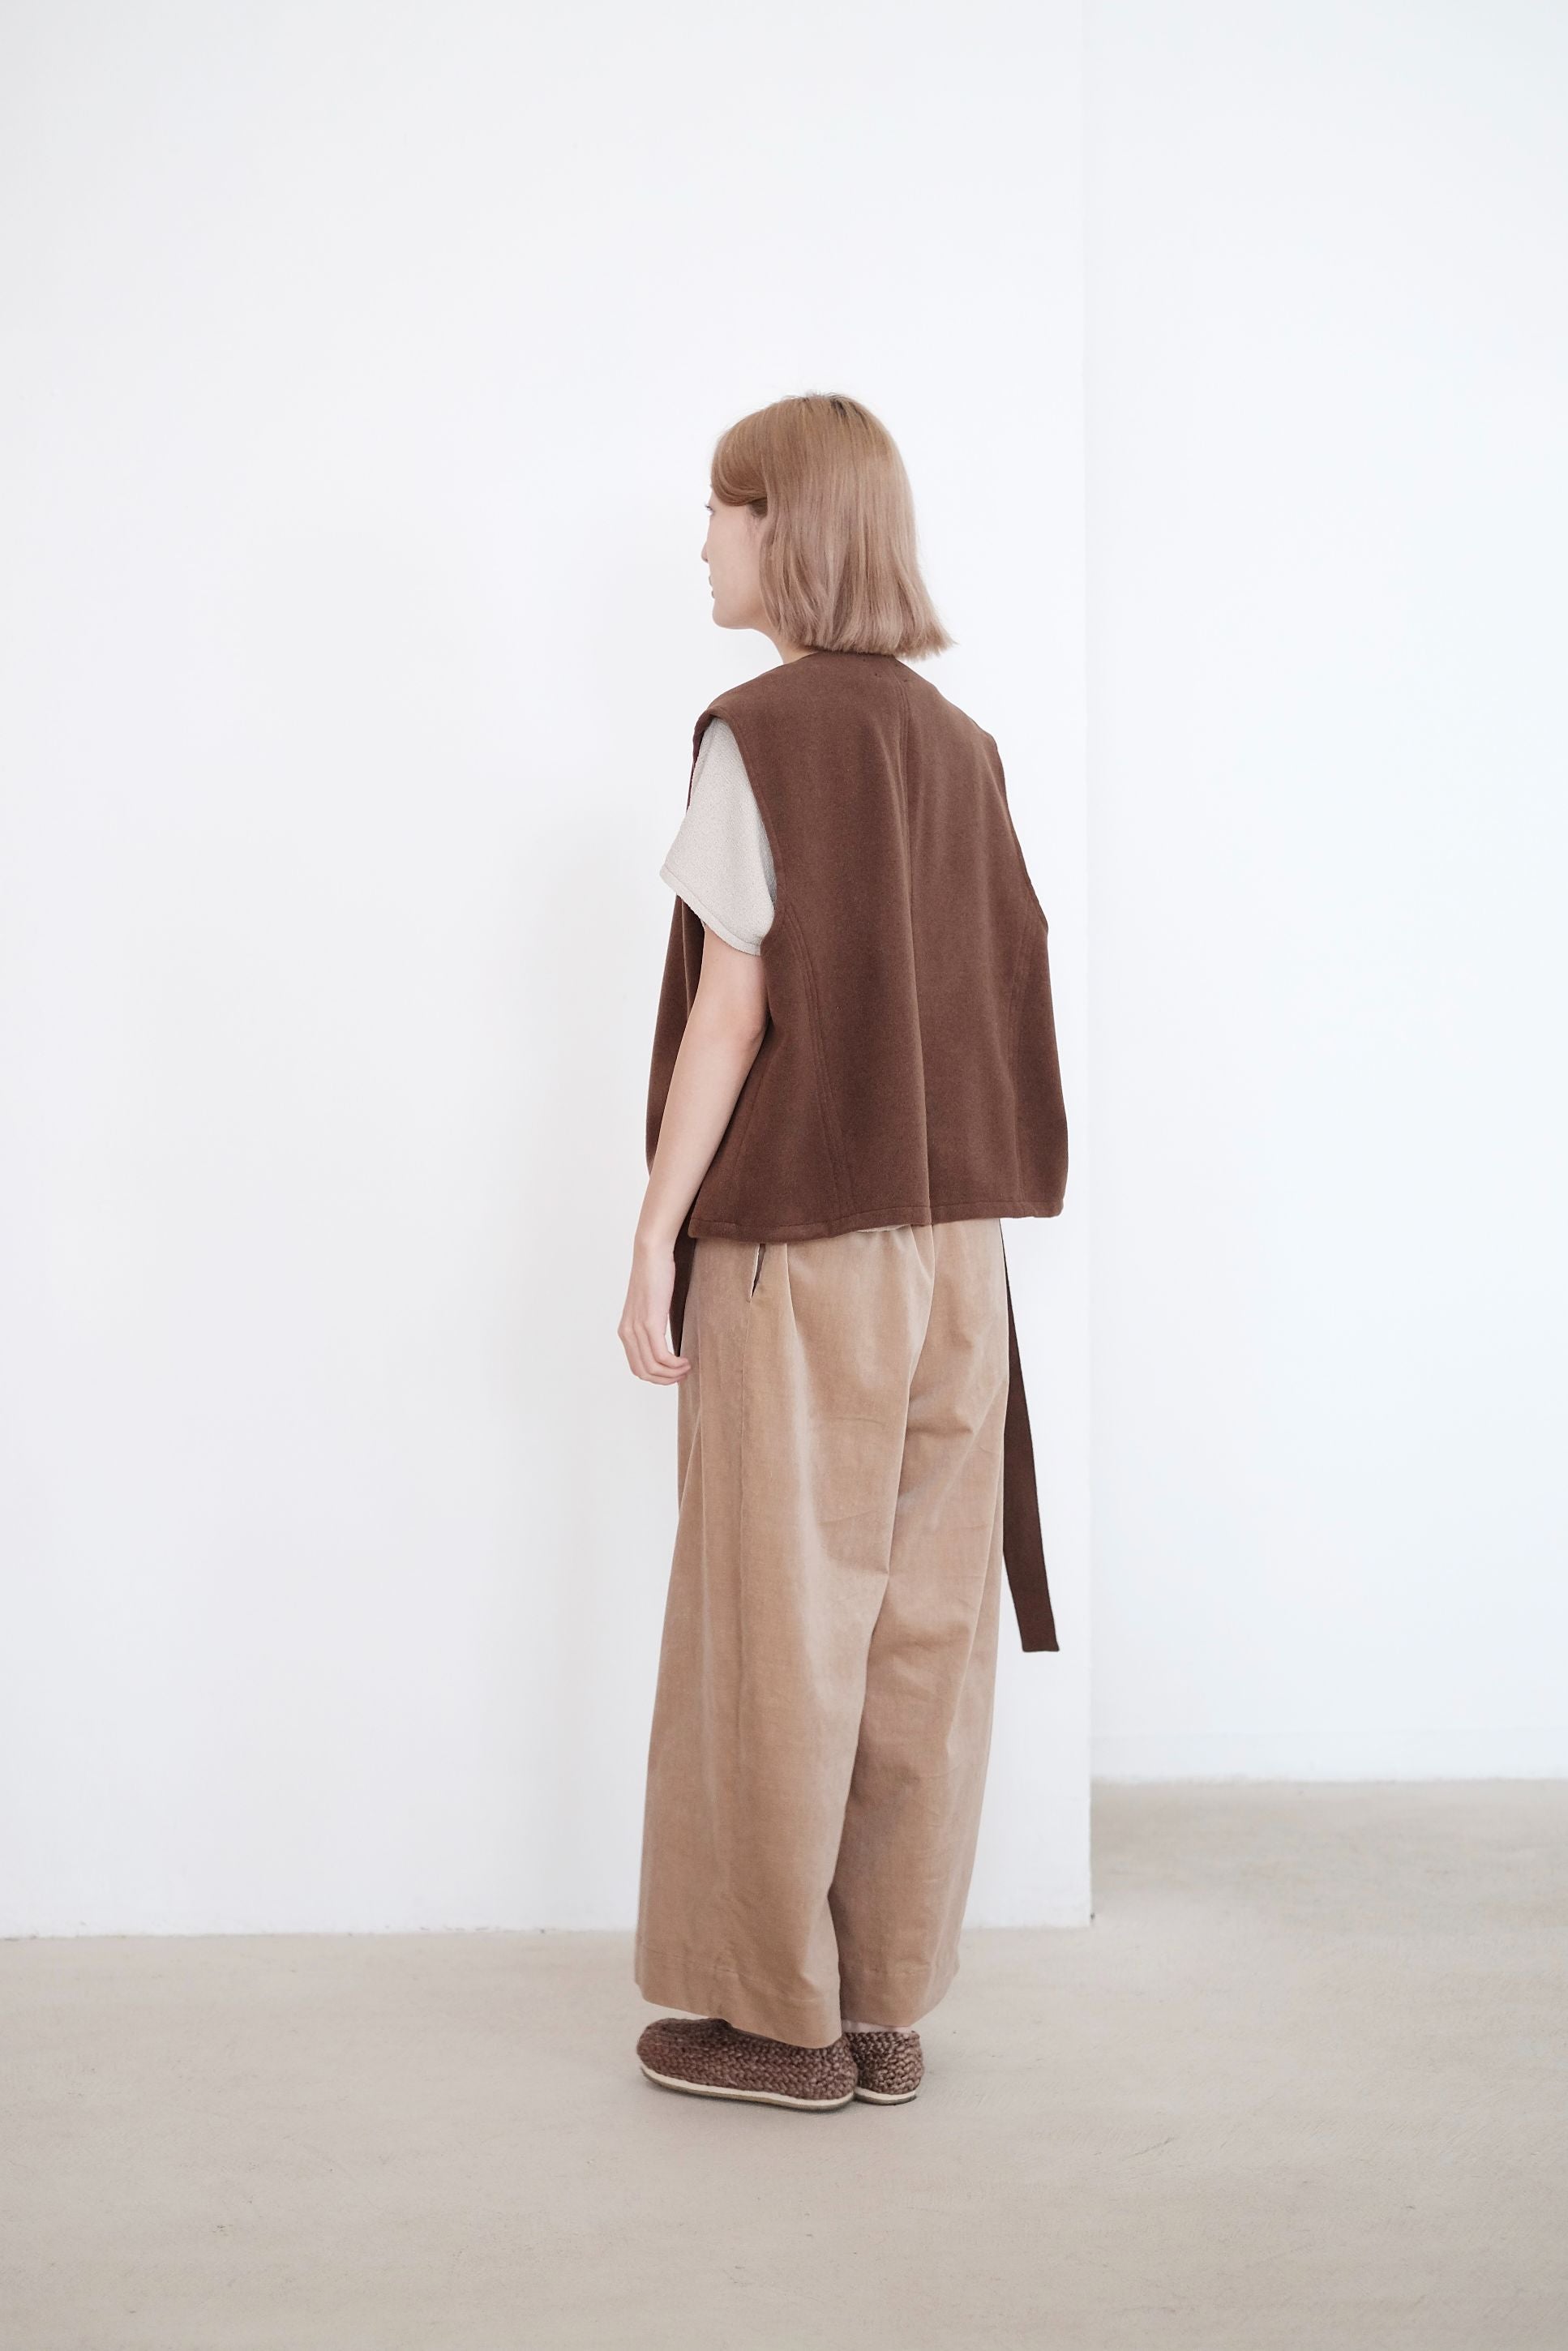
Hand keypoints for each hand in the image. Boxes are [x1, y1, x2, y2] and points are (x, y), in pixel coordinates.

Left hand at [619, 1242, 690, 1383]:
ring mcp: (637, 1329)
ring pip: (653, 1368)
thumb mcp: (650, 1306)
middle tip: (684, 1374)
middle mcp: (627, 1333)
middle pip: (643, 1373)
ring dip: (673, 1373)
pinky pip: (661, 1355)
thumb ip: (652, 1324)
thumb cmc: (655, 1276)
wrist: (652, 1254)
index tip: (675, 1372)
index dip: (657, 1377)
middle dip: (665, 1379)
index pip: (637, 1368)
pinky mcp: (650, 1322)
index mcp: (625, 1331)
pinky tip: (686, 1360)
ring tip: (688, 1367)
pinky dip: (675, 1364)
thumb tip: (664, 1340)